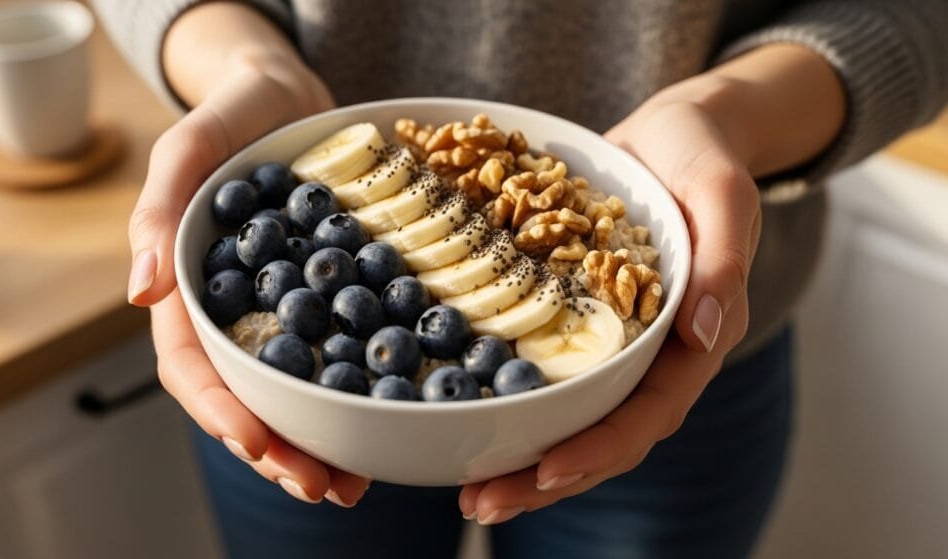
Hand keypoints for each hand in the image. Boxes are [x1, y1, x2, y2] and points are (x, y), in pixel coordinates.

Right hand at [126, 4, 369, 506]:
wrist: (290, 95)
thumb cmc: (231, 113)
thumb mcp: (190, 147)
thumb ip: (160, 212)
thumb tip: (140, 294)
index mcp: (193, 291)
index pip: (194, 368)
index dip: (223, 412)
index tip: (261, 444)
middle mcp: (237, 313)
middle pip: (246, 398)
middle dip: (278, 450)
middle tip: (321, 488)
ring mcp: (282, 312)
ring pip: (292, 392)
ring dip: (317, 442)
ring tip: (351, 484)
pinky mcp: (329, 300)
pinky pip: (340, 355)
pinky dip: (356, 395)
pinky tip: (383, 423)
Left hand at [458, 97, 760, 523]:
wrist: (672, 134)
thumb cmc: (703, 159)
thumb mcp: (722, 194)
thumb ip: (724, 260)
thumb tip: (707, 334)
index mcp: (689, 342)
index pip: (648, 415)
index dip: (600, 449)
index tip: (547, 472)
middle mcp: (647, 355)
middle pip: (600, 434)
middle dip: (543, 476)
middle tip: (481, 504)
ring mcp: (607, 342)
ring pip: (566, 414)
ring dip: (518, 454)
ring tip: (463, 486)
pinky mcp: (572, 319)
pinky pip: (540, 369)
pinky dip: (504, 396)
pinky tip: (460, 408)